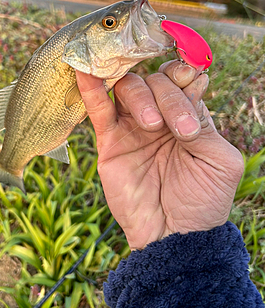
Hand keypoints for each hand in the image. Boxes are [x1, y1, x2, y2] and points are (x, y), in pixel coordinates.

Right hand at [76, 61, 243, 249]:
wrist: (175, 235)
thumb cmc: (203, 200)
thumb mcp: (220, 162)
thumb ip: (205, 125)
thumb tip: (188, 91)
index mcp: (188, 116)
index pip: (181, 79)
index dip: (184, 74)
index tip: (191, 80)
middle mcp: (159, 115)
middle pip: (155, 80)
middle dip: (169, 97)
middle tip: (180, 130)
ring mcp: (131, 127)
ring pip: (128, 88)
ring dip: (141, 97)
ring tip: (151, 125)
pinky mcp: (109, 142)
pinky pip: (98, 110)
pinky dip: (91, 89)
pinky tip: (86, 71)